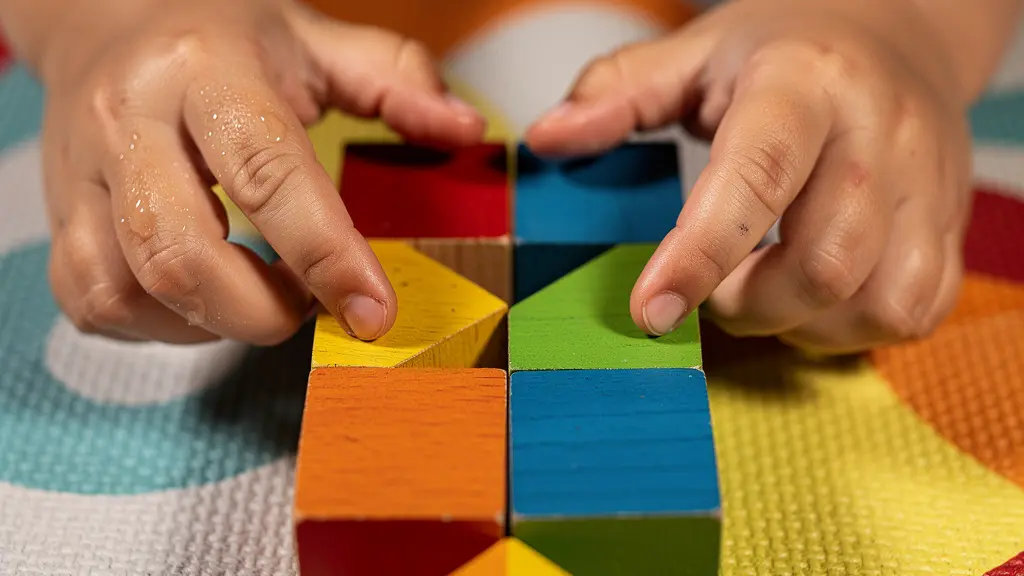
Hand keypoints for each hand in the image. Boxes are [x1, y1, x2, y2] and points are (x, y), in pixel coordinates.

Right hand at [32, 0, 483, 343]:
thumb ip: (397, 82)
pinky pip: (93, 302)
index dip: (326, 255)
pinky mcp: (58, 216)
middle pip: (182, 251)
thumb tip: (466, 131)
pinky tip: (203, 301)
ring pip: (130, 287)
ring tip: (258, 298)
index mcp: (205, 70)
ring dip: (212, 323)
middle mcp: (129, 120)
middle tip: (307, 307)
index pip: (267, 173)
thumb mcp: (316, 42)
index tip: (374, 313)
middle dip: (261, 311)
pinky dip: (159, 326)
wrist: (108, 19)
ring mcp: (83, 173)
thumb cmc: (223, 38)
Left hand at [525, 0, 972, 353]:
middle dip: (749, 306)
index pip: (756, 177)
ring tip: (765, 292)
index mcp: (804, 85)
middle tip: (713, 291)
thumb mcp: (694, 55)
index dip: (699, 255)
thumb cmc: (780, 54)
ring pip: (877, 301)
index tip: (649, 312)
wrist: (895, 34)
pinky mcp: (951, 225)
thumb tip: (548, 137)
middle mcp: (879, 134)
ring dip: (802, 326)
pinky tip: (818, 299)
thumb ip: (617, 92)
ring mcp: (928, 183)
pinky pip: (915, 311)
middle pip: (825, 262)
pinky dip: (855, 330)